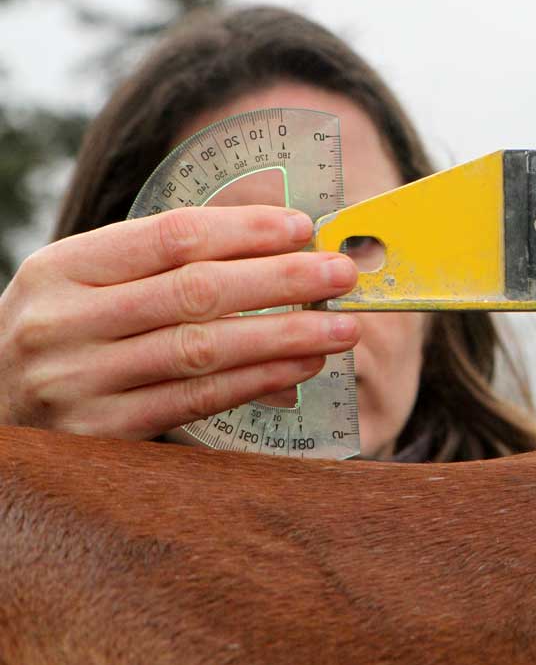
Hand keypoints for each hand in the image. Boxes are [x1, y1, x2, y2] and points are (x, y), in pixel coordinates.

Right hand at [0, 206, 360, 438]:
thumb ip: (168, 262)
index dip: (244, 230)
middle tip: (341, 274)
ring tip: (342, 326)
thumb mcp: (91, 282)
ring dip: (284, 336)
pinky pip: (196, 401)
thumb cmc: (70, 330)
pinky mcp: (101, 435)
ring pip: (202, 350)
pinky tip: (302, 366)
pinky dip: (257, 381)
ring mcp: (78, 383)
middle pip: (194, 292)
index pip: (170, 237)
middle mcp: (64, 323)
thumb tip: (282, 244)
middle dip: (281, 281)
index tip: (304, 228)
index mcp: (64, 268)